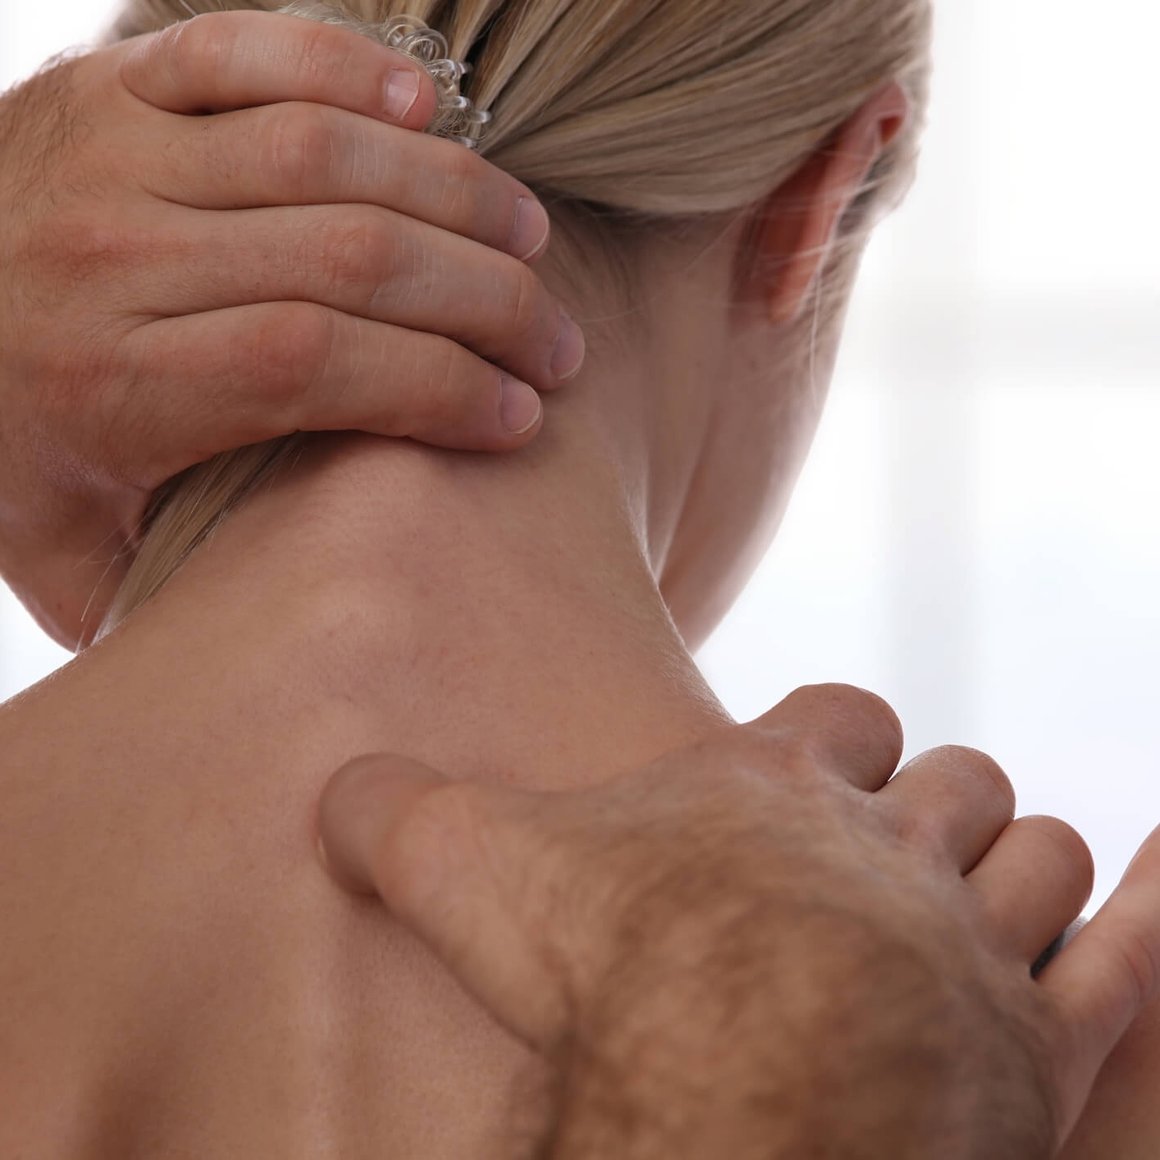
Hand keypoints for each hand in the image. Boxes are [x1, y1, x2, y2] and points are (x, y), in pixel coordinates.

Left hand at [0, 11, 581, 647]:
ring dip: (454, 192)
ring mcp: (109, 153)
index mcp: (108, 384)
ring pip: (324, 153)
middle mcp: (110, 256)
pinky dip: (351, 68)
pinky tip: (430, 106)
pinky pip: (250, 51)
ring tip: (530, 240)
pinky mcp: (111, 83)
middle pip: (348, 258)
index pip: (317, 366)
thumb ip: (167, 596)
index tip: (521, 418)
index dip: (441, 388)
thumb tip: (289, 631)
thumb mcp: (62, 559)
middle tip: (557, 343)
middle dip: (485, 304)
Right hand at [315, 684, 1159, 1158]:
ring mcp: (967, 942)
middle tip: (892, 854)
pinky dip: (1146, 918)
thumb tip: (327, 789)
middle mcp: (887, 849)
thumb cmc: (605, 964)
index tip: (812, 769)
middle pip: (948, 788)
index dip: (832, 736)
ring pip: (1031, 863)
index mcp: (775, 793)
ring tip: (983, 902)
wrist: (721, 1093)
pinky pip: (1121, 960)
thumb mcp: (473, 871)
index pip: (837, 719)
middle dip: (932, 806)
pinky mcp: (1030, 1044)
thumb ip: (402, 816)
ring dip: (1017, 870)